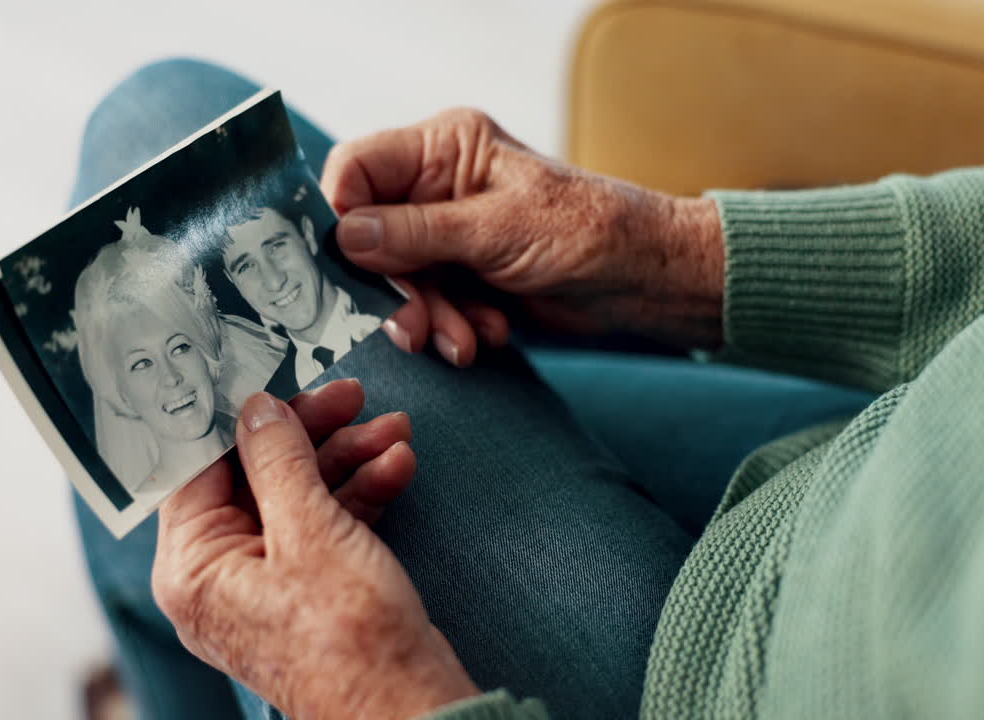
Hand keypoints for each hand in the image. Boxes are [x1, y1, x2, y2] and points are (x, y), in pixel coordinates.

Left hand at [152, 380, 477, 718]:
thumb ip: (278, 460)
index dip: (244, 420)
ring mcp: (268, 584)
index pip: (201, 468)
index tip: (280, 381)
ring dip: (348, 460)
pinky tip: (396, 469)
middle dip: (313, 435)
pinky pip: (325, 526)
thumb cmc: (349, 642)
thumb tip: (257, 409)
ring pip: (299, 497)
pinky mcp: (311, 590)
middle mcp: (220, 576)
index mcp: (192, 567)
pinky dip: (360, 495)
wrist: (407, 707)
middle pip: (256, 477)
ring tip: (394, 433)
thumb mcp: (310, 531)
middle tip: (352, 397)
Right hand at [321, 108, 724, 366]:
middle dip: (394, 288)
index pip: (357, 168)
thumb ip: (416, 233)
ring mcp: (450, 231)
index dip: (341, 216)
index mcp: (446, 146)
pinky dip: (452, 325)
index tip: (348, 265)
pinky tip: (489, 334)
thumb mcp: (498, 229)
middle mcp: (439, 184)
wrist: (642, 280)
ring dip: (429, 317)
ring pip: (398, 278)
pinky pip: (429, 303)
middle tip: (412, 328)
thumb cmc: (589, 231)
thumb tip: (344, 236)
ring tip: (467, 341)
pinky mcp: (463, 272)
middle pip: (371, 234)